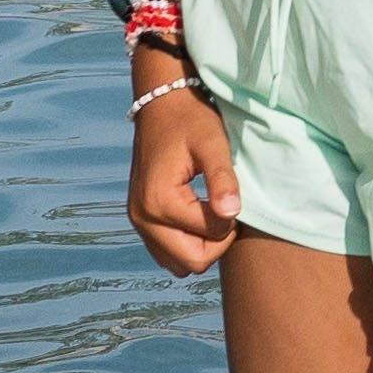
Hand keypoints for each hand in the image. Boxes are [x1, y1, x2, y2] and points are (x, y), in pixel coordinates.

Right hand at [128, 73, 236, 274]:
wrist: (161, 108)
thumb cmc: (192, 122)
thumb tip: (231, 214)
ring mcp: (138, 222)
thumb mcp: (213, 144)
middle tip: (226, 209)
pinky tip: (199, 217)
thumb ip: (222, 180)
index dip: (232, 221)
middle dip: (217, 243)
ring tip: (212, 213)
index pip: (209, 237)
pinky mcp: (140, 221)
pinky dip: (186, 244)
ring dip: (201, 247)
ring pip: (177, 264)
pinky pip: (166, 253)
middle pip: (191, 263)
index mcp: (159, 202)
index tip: (234, 195)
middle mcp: (142, 218)